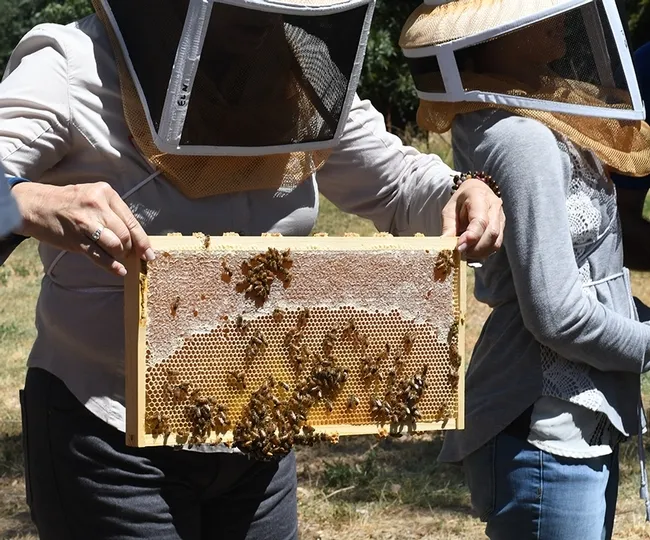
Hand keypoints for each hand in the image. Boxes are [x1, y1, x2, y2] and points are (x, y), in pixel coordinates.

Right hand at [12, 182, 153, 275]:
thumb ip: (113, 212)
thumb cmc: (68, 202)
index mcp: (105, 193)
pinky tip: (119, 271)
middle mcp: (97, 206)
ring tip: (118, 257)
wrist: (33, 205)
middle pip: (125, 234)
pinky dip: (112, 266)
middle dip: (130, 249)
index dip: (143, 240)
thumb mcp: (93, 196)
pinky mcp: (75, 238)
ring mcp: (85, 223)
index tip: (149, 253)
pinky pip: (99, 256)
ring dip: (120, 255)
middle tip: (129, 255)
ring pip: (115, 245)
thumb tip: (135, 236)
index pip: (131, 220)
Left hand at [441, 178, 504, 258]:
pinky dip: (483, 252)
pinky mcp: (502, 228)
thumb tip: (446, 245)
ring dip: (479, 252)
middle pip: (491, 233)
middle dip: (475, 248)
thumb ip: (448, 227)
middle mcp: (494, 207)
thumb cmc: (460, 202)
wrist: (476, 192)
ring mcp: (501, 218)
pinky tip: (472, 251)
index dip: (471, 237)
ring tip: (465, 253)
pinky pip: (496, 245)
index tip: (459, 247)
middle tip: (460, 253)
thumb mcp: (449, 210)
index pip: (480, 220)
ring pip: (496, 242)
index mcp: (479, 197)